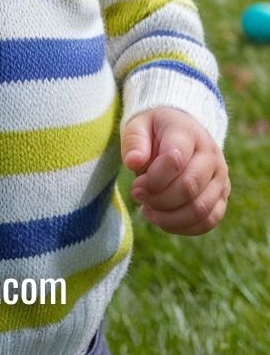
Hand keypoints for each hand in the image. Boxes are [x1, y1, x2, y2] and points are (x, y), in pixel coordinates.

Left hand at [122, 108, 228, 235]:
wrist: (178, 131)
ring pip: (201, 209)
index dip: (153, 180)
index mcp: (188, 132)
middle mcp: (210, 153)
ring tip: (148, 211)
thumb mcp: (137, 127)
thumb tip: (133, 162)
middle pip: (189, 187)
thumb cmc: (153, 131)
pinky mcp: (222, 195)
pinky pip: (209, 221)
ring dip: (169, 218)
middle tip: (139, 197)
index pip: (176, 161)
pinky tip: (163, 220)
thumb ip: (133, 142)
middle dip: (159, 199)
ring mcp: (220, 176)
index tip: (135, 186)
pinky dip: (184, 227)